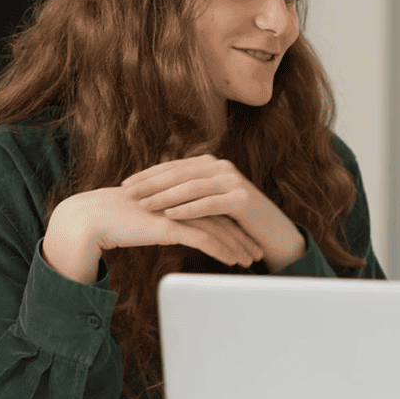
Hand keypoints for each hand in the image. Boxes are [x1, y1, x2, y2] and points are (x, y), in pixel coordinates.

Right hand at [44, 186, 262, 283]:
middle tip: (258, 251)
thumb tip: (177, 229)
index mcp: (179, 193)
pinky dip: (222, 250)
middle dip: (243, 235)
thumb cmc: (117, 220)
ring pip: (218, 228)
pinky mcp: (170, 224)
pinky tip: (233, 261)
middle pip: (223, 217)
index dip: (234, 224)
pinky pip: (204, 238)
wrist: (91, 219)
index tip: (248, 237)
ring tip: (250, 261)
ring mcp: (177, 209)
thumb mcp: (149, 217)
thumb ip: (166, 220)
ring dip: (237, 246)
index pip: (215, 207)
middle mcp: (182, 197)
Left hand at [121, 155, 306, 271]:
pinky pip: (209, 203)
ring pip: (192, 187)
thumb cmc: (237, 221)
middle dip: (151, 183)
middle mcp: (222, 168)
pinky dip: (188, 209)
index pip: (174, 167)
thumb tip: (152, 194)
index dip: (148, 174)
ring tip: (143, 204)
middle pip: (179, 173)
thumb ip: (189, 193)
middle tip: (128, 193)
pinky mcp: (242, 200)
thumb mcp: (210, 203)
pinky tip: (170, 214)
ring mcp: (234, 182)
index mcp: (212, 165)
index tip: (126, 184)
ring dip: (165, 195)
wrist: (273, 233)